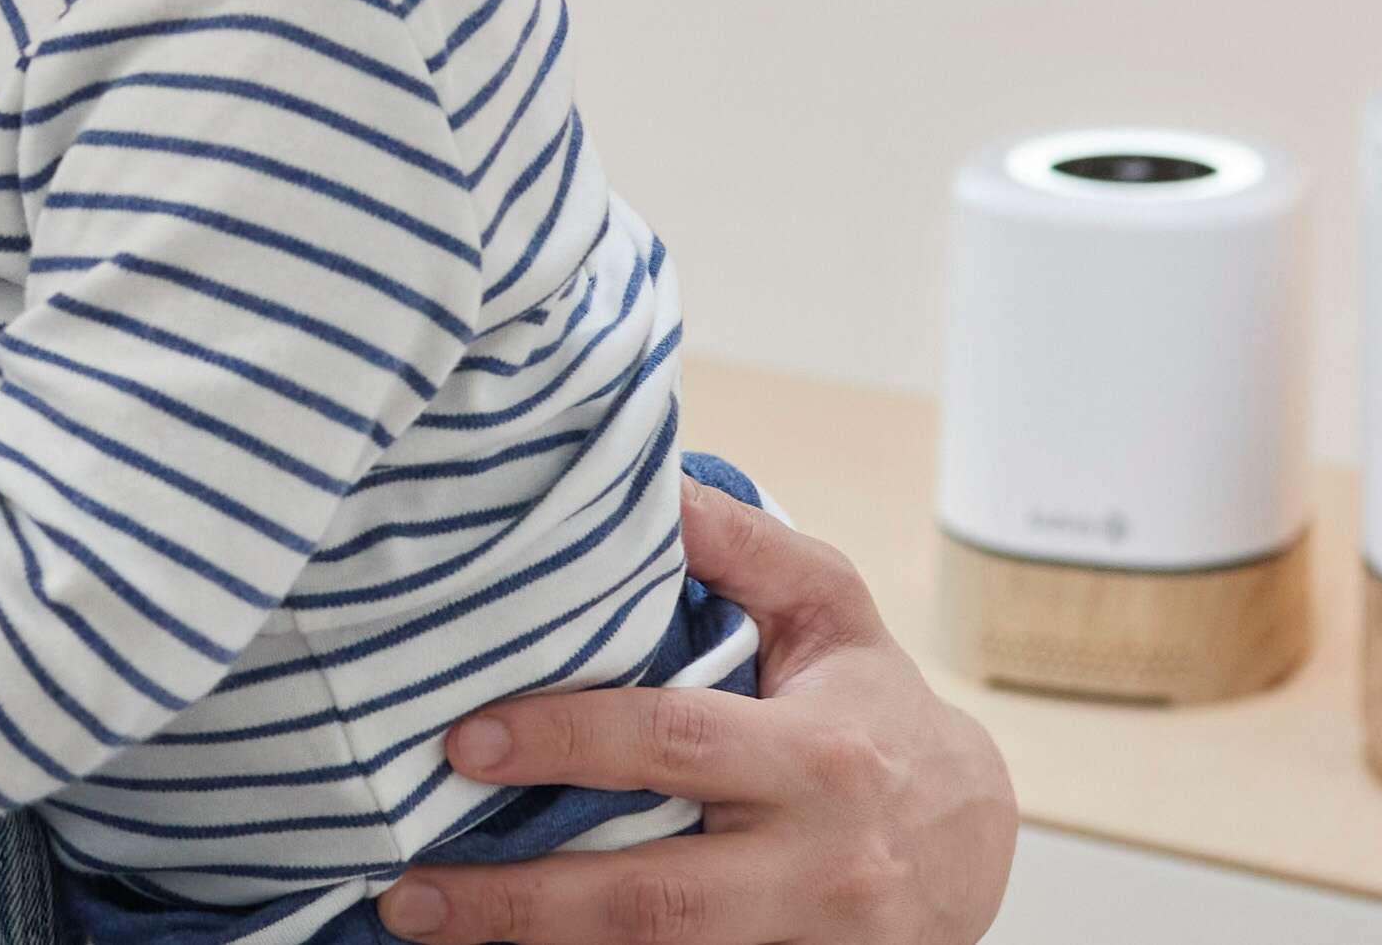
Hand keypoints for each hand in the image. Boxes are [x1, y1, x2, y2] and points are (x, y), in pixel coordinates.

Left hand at [382, 485, 1018, 943]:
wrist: (974, 847)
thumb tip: (651, 481)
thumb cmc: (877, 710)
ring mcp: (802, 942)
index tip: (464, 739)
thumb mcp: (832, 612)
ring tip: (421, 925)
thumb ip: (744, 545)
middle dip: (523, 900)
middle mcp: (814, 864)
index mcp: (820, 760)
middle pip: (654, 897)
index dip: (567, 741)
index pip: (675, 745)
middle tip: (407, 889)